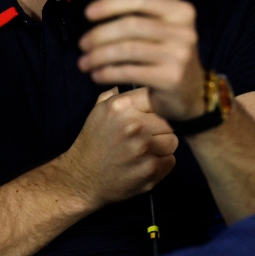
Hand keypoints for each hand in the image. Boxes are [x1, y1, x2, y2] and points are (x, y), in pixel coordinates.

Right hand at [61, 87, 177, 207]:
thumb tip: (131, 77)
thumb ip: (117, 94)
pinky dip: (161, 164)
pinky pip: (170, 160)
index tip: (150, 115)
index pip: (155, 97)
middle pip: (168, 120)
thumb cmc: (92, 142)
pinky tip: (144, 164)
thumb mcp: (98, 111)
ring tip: (145, 151)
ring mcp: (144, 149)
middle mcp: (134, 125)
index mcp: (121, 107)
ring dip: (162, 147)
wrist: (82, 178)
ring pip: (172, 140)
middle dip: (159, 128)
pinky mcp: (151, 170)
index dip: (155, 107)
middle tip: (146, 137)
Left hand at [78, 0, 206, 120]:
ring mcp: (179, 55)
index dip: (111, 4)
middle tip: (82, 44)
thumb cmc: (172, 47)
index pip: (141, 0)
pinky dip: (108, 73)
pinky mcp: (171, 79)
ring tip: (84, 62)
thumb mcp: (169, 15)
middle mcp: (185, 31)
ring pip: (128, 50)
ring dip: (99, 56)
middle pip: (131, 26)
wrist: (191, 92)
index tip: (88, 13)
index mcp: (182, 10)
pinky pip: (131, 72)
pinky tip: (97, 74)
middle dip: (100, 35)